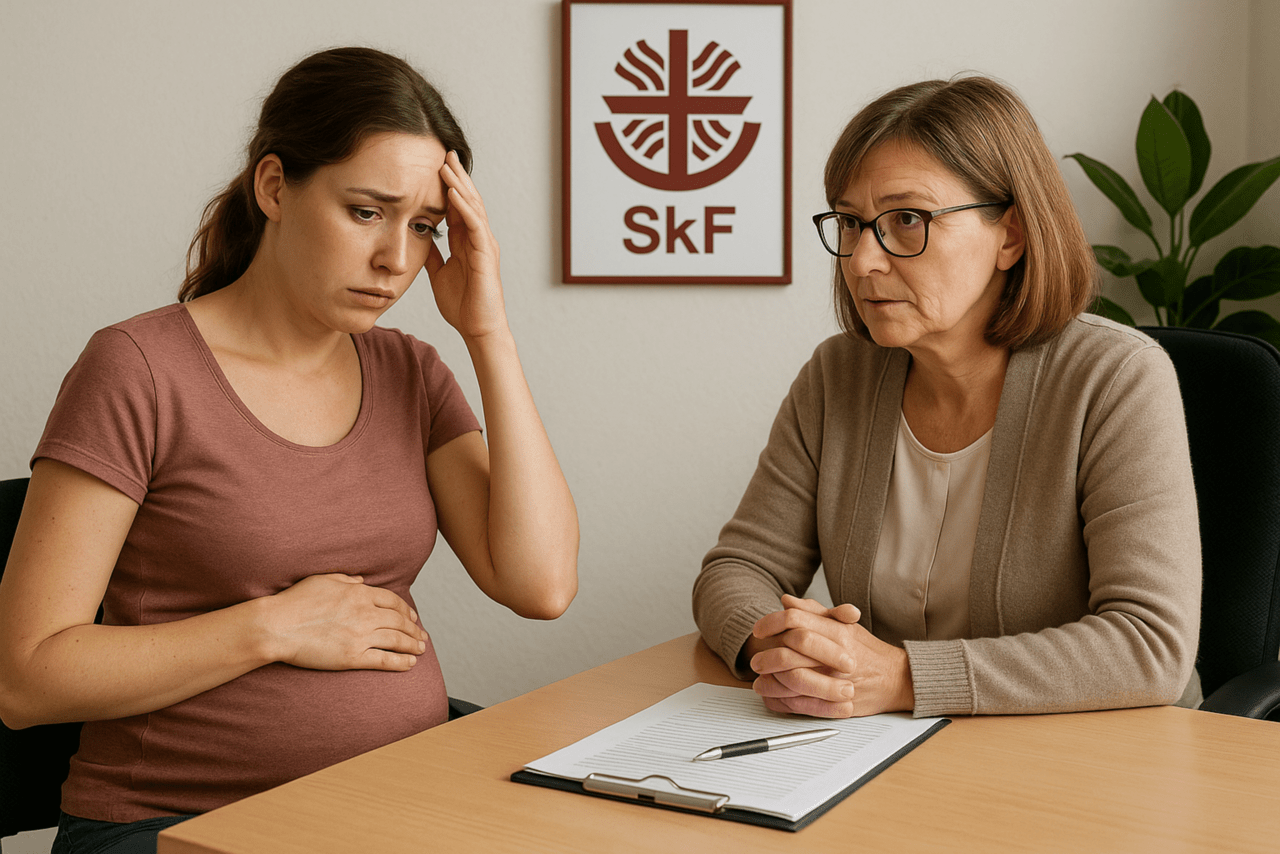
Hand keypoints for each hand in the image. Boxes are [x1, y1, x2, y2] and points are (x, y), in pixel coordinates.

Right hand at [264, 574, 429, 671]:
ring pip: (397, 640)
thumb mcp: (322, 580)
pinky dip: (401, 662)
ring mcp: (360, 635)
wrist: (277, 625)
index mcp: (359, 593)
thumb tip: (361, 580)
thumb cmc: (295, 602)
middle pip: (399, 621)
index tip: (412, 618)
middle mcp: (365, 613)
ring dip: (413, 645)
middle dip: (414, 630)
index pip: (393, 601)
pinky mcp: (352, 657)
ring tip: (421, 650)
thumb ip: (345, 579)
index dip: (406, 610)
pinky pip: (384, 660)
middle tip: (422, 636)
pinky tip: (410, 664)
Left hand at [425, 151, 507, 341]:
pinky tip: (453, 194)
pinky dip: (464, 208)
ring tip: (446, 165)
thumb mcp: (439, 273)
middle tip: (444, 153)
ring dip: (459, 185)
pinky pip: (475, 225)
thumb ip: (433, 255)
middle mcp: (478, 239)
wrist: (478, 329)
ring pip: (473, 207)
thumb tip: (420, 239)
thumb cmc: (463, 306)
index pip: (457, 206)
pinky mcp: (485, 255)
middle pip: (468, 200)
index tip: (435, 166)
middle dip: (456, 176)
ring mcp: (484, 245)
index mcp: (467, 242)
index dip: (448, 186)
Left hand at [749, 594, 912, 716]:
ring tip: (760, 679)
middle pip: (790, 650)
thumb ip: (814, 612)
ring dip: (770, 681)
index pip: (795, 621)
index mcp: (837, 632)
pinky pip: (801, 704)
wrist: (897, 679)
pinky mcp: (838, 704)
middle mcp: (837, 655)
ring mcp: (837, 681)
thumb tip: (786, 601)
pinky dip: (782, 701)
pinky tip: (773, 696)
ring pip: (792, 680)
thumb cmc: (867, 651)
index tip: (758, 629)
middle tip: (756, 660)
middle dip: (767, 656)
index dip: (771, 623)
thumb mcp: (844, 624)